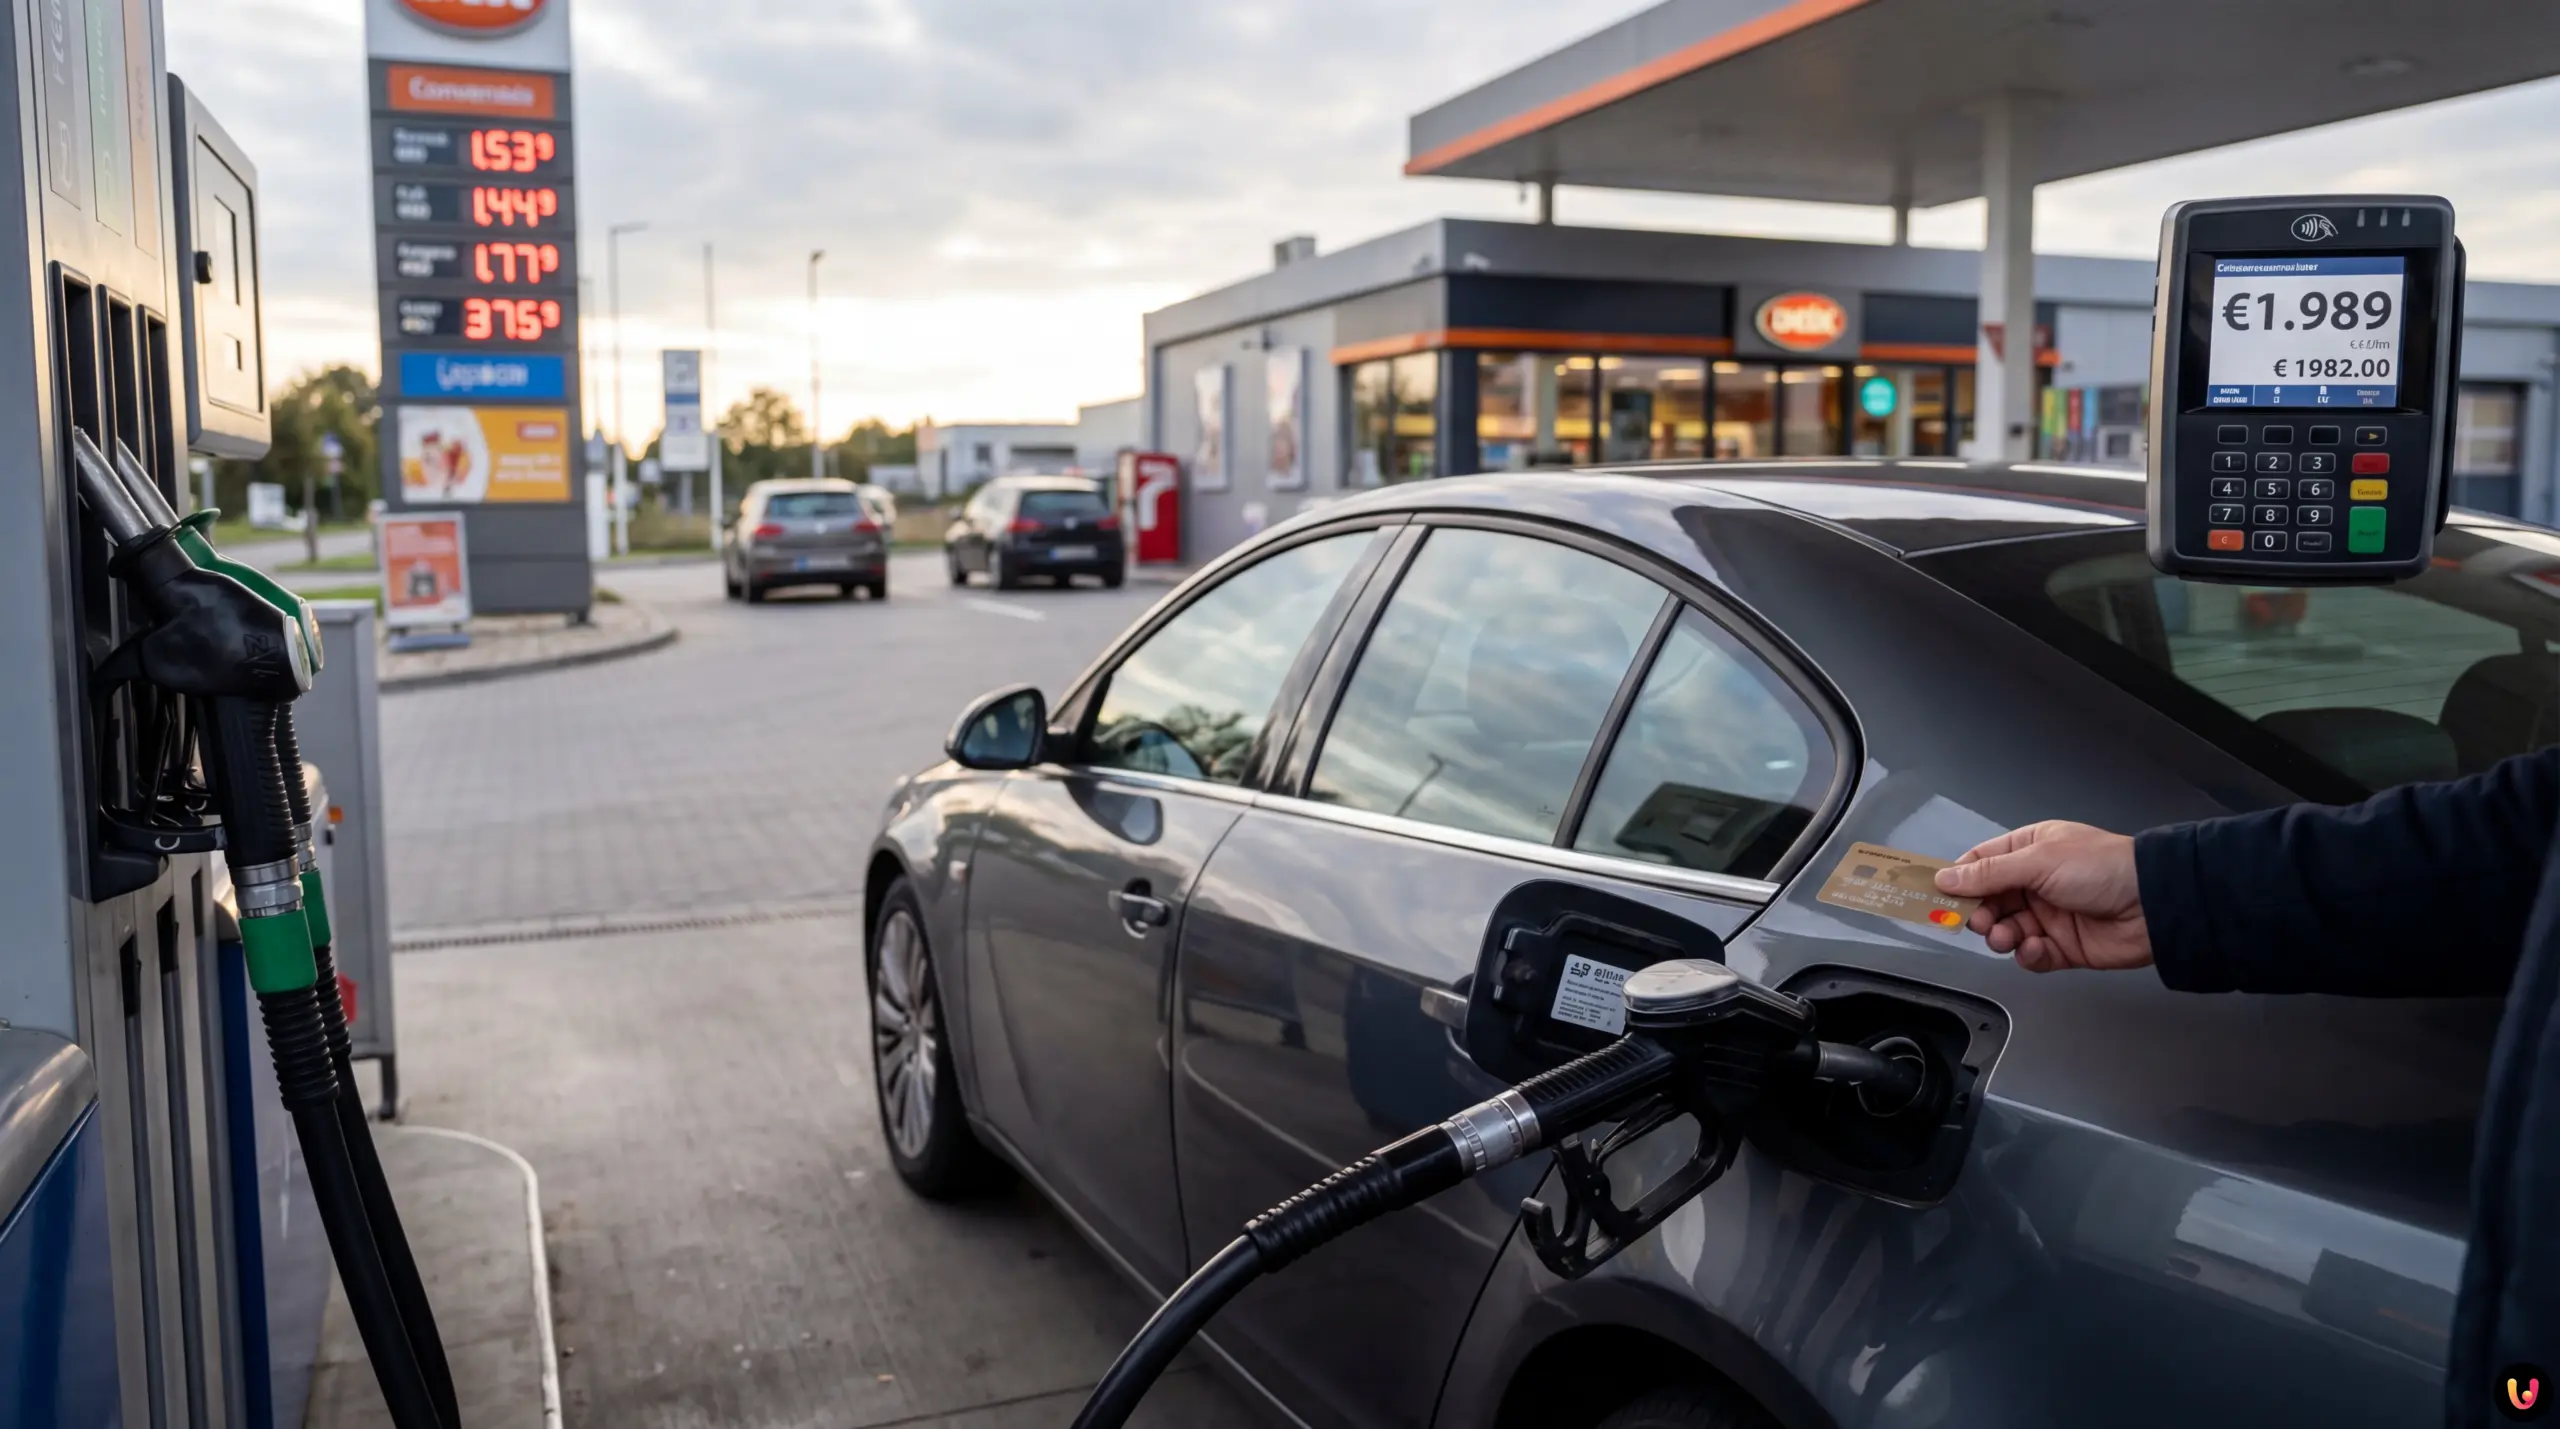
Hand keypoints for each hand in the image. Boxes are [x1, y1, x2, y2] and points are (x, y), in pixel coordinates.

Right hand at [1933, 822, 2153, 973]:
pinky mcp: (2062, 947)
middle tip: (1976, 922)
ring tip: (2007, 936)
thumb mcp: (2039, 861)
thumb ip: (1989, 873)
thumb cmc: (2099, 868)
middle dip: (1978, 913)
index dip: (1958, 879)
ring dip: (2000, 935)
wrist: (2154, 905)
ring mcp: (2048, 915)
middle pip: (1988, 900)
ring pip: (2005, 930)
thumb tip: (1944, 879)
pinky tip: (2039, 948)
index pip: (1981, 863)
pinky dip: (2029, 954)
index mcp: (2030, 850)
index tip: (1935, 896)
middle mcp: (2035, 882)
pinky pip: (2030, 954)